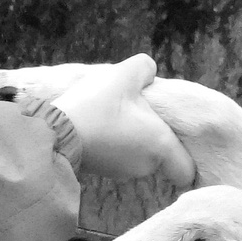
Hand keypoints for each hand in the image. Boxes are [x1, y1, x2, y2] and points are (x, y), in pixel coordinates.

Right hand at [49, 54, 195, 186]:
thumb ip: (144, 68)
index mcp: (160, 146)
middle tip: (139, 109)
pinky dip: (115, 142)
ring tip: (115, 113)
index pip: (186, 171)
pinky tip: (101, 123)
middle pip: (163, 155)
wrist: (52, 133)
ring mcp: (123, 171)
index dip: (189, 156)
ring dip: (134, 137)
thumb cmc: (94, 106)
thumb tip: (149, 72)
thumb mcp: (123, 75)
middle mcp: (146, 165)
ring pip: (140, 154)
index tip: (179, 135)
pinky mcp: (103, 171)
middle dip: (155, 133)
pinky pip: (120, 156)